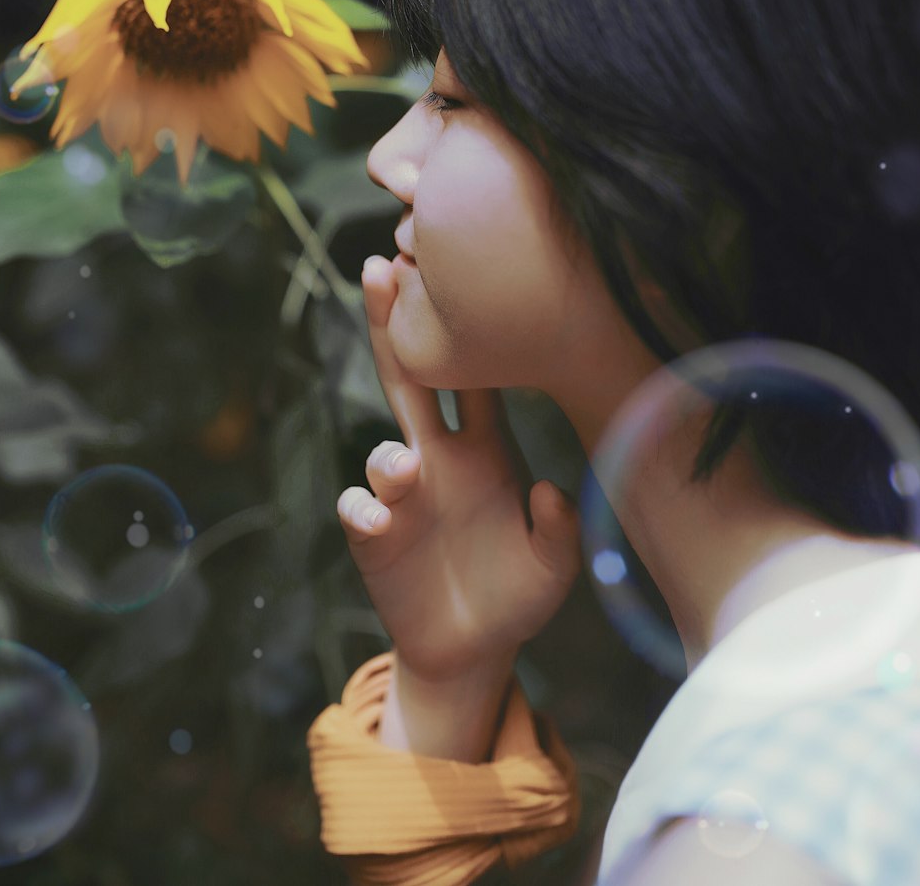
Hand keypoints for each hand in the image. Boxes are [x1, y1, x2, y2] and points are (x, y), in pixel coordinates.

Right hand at [336, 255, 581, 683]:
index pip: (468, 373)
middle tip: (378, 270)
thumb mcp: (556, 563)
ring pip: (384, 450)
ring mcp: (405, 496)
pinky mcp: (376, 539)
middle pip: (409, 379)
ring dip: (390, 455)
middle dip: (391, 325)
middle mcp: (440, 459)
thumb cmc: (517, 592)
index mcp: (485, 447)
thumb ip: (559, 529)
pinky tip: (379, 518)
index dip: (460, 327)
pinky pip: (359, 509)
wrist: (476, 648)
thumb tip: (548, 491)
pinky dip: (365, 508)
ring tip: (406, 470)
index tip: (449, 273)